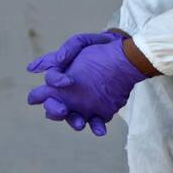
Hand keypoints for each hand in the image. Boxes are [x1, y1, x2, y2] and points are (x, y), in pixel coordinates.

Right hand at [27, 32, 147, 134]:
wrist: (125, 57)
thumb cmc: (99, 48)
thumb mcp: (82, 42)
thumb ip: (67, 48)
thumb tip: (56, 61)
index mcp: (59, 78)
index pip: (47, 85)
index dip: (55, 83)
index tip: (69, 80)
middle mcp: (68, 95)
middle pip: (53, 107)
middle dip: (55, 110)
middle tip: (63, 109)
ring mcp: (83, 105)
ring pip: (72, 118)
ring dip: (74, 122)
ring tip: (79, 123)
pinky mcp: (100, 112)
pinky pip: (95, 123)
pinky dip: (96, 128)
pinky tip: (100, 130)